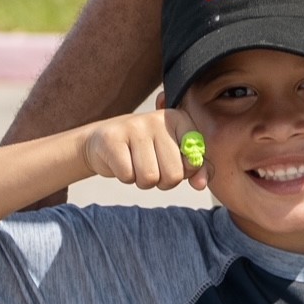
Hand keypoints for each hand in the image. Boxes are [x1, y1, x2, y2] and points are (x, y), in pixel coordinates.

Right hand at [82, 105, 208, 192]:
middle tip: (151, 166)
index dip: (183, 171)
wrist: (103, 142)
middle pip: (173, 174)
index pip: (194, 161)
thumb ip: (195, 168)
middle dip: (162, 181)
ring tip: (136, 164)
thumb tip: (201, 184)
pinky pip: (127, 176)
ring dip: (142, 180)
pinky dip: (125, 177)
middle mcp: (158, 118)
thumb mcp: (174, 155)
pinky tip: (122, 162)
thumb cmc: (145, 150)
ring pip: (150, 178)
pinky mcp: (112, 139)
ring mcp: (134, 126)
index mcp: (178, 118)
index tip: (171, 161)